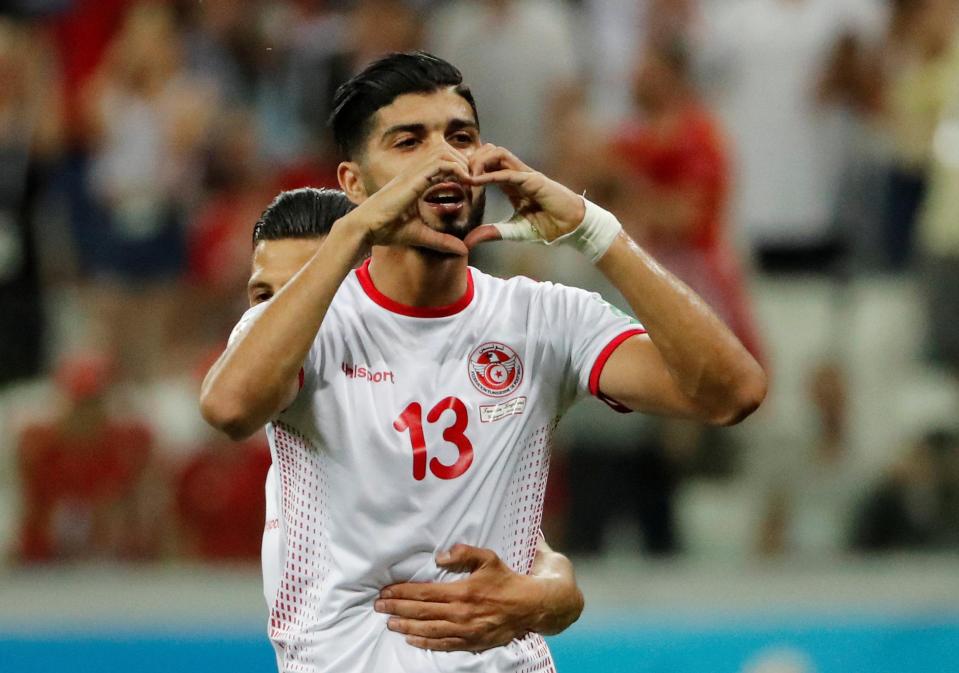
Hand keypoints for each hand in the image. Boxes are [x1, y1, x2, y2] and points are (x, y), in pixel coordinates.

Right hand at [341, 147, 473, 255]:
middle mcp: (414, 172)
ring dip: (462, 162)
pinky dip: (456, 169)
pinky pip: (440, 164)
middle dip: (463, 160)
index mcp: (415, 180)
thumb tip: (463, 250)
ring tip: (472, 178)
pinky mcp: (413, 178)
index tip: (471, 183)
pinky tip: (466, 182)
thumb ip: (442, 241)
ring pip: (443, 151)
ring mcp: (412, 172)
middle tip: (475, 177)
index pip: (441, 162)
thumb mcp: (421, 236)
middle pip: (444, 150)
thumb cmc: (386, 229)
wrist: (366, 228)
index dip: (459, 168)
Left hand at [374, 544, 543, 651]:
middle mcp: (460, 613)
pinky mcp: (471, 642)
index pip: (424, 592)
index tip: (386, 591)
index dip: (402, 592)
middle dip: (397, 608)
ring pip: (428, 630)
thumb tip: (440, 557)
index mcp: (462, 591)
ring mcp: (465, 630)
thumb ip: (464, 553)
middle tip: (378, 606)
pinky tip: (411, 639)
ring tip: (389, 623)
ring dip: (406, 626)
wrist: (528, 606)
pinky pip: (443, 645)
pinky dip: (425, 643)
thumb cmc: (506, 580)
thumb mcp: (489, 558)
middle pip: (421, 612)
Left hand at [464, 144, 585, 249]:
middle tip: (457, 176)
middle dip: (469, 159)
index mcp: (511, 183)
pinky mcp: (533, 180)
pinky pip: (507, 172)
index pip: (486, 164)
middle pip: (488, 151)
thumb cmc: (549, 226)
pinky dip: (489, 174)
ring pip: (496, 152)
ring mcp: (525, 174)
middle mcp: (516, 174)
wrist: (572, 227)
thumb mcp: (513, 231)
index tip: (454, 182)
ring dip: (478, 161)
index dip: (469, 169)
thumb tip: (468, 242)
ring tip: (466, 178)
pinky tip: (475, 181)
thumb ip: (492, 233)